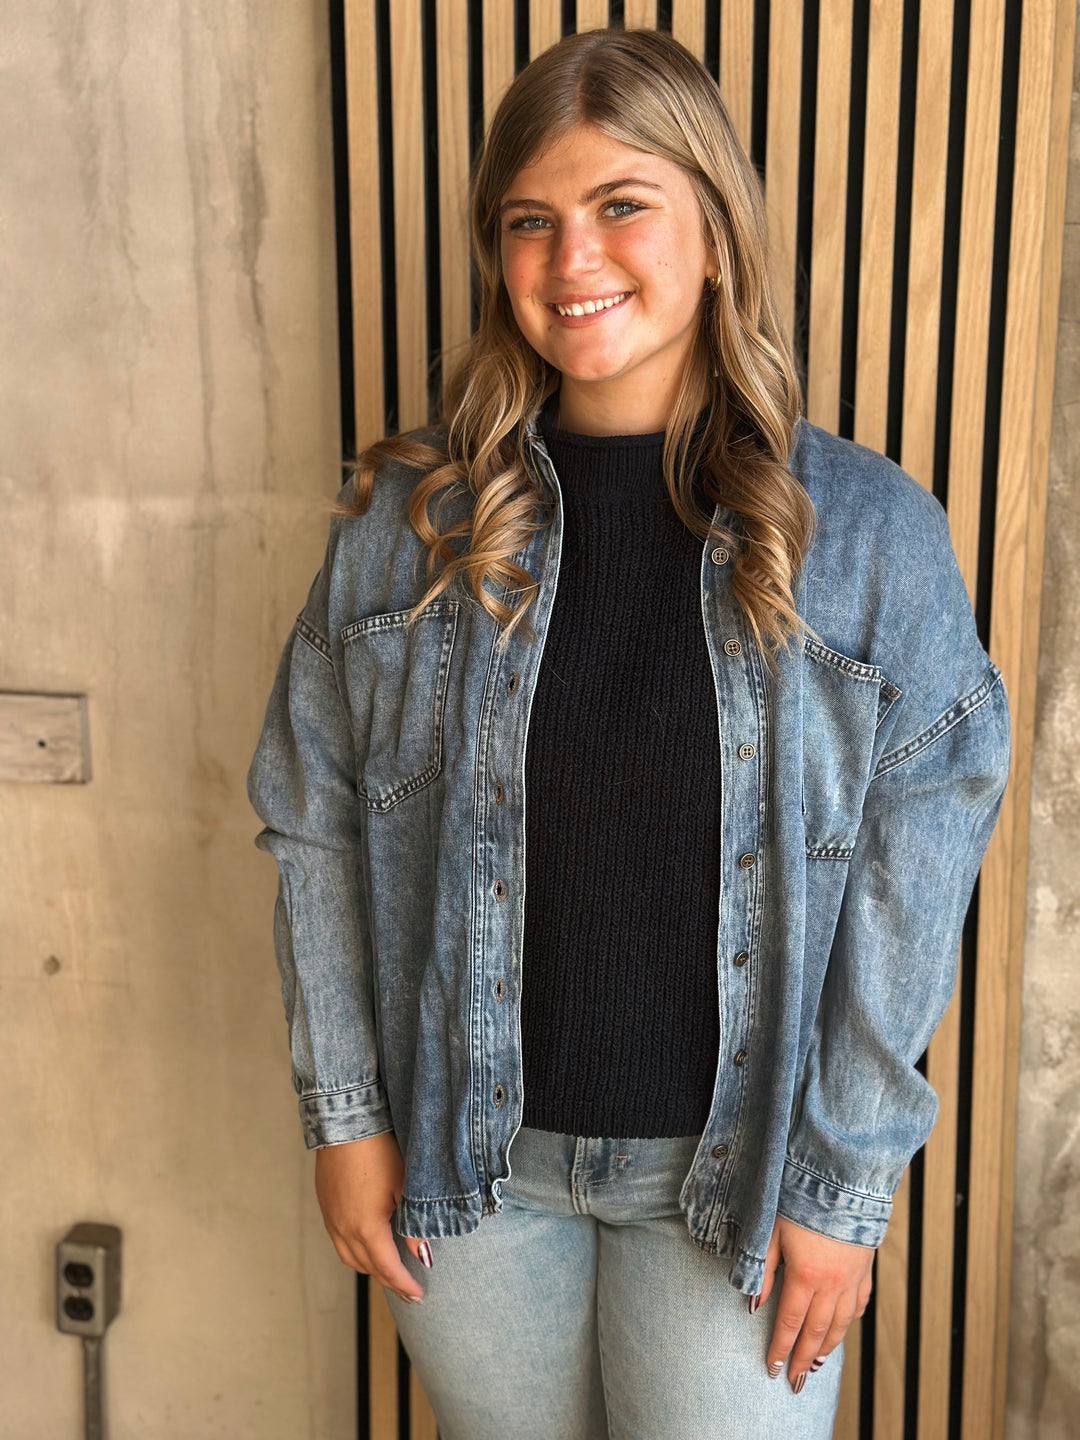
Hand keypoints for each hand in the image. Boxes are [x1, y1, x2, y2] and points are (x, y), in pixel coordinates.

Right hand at [314, 1130, 430, 1303]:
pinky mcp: (325, 1207)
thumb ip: (414, 1226)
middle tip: (408, 1289)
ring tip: (389, 1271)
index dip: (404, 1285)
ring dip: (370, 1268)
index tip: (419, 1296)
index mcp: (365, 1228)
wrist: (346, 1124)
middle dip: (389, 1281)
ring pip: (349, 1258)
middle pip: (367, 1267)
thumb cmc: (378, 1151)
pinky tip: (367, 1245)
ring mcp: (331, 1219)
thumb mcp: (405, 1187)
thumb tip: (424, 1254)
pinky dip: (355, 1252)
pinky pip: (339, 1241)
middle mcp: (343, 1229)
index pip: (387, 1269)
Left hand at [753, 1214, 873, 1390]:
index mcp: (805, 1275)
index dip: (780, 1348)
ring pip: (840, 1323)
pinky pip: (859, 1304)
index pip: (790, 1323)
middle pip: (817, 1332)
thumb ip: (761, 1269)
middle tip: (794, 1380)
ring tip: (815, 1365)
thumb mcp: (771, 1230)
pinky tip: (842, 1328)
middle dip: (803, 1358)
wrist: (843, 1177)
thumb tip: (753, 1305)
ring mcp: (852, 1278)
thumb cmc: (801, 1197)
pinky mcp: (865, 1268)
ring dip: (827, 1348)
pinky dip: (849, 1321)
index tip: (772, 1368)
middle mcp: (832, 1283)